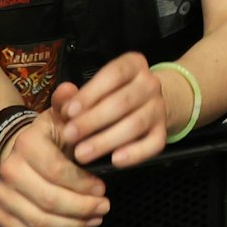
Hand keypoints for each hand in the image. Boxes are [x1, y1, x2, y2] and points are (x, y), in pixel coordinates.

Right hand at [0, 105, 107, 226]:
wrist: (21, 151)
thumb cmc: (50, 137)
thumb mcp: (62, 117)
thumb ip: (68, 105)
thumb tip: (69, 90)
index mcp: (27, 145)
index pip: (57, 172)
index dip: (83, 184)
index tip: (103, 188)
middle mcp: (10, 170)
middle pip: (49, 200)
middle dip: (82, 208)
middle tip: (104, 207)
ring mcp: (3, 194)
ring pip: (40, 221)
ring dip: (72, 224)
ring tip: (95, 219)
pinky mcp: (2, 214)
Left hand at [56, 52, 168, 167]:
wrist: (145, 105)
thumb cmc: (109, 97)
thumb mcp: (91, 90)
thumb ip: (73, 95)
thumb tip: (63, 93)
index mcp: (133, 65)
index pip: (115, 74)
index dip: (91, 93)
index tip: (69, 112)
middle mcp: (150, 84)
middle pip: (123, 101)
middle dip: (93, 120)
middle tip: (69, 136)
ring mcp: (159, 108)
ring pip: (136, 124)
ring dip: (106, 140)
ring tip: (82, 154)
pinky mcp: (163, 132)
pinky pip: (153, 144)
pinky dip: (134, 154)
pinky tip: (114, 160)